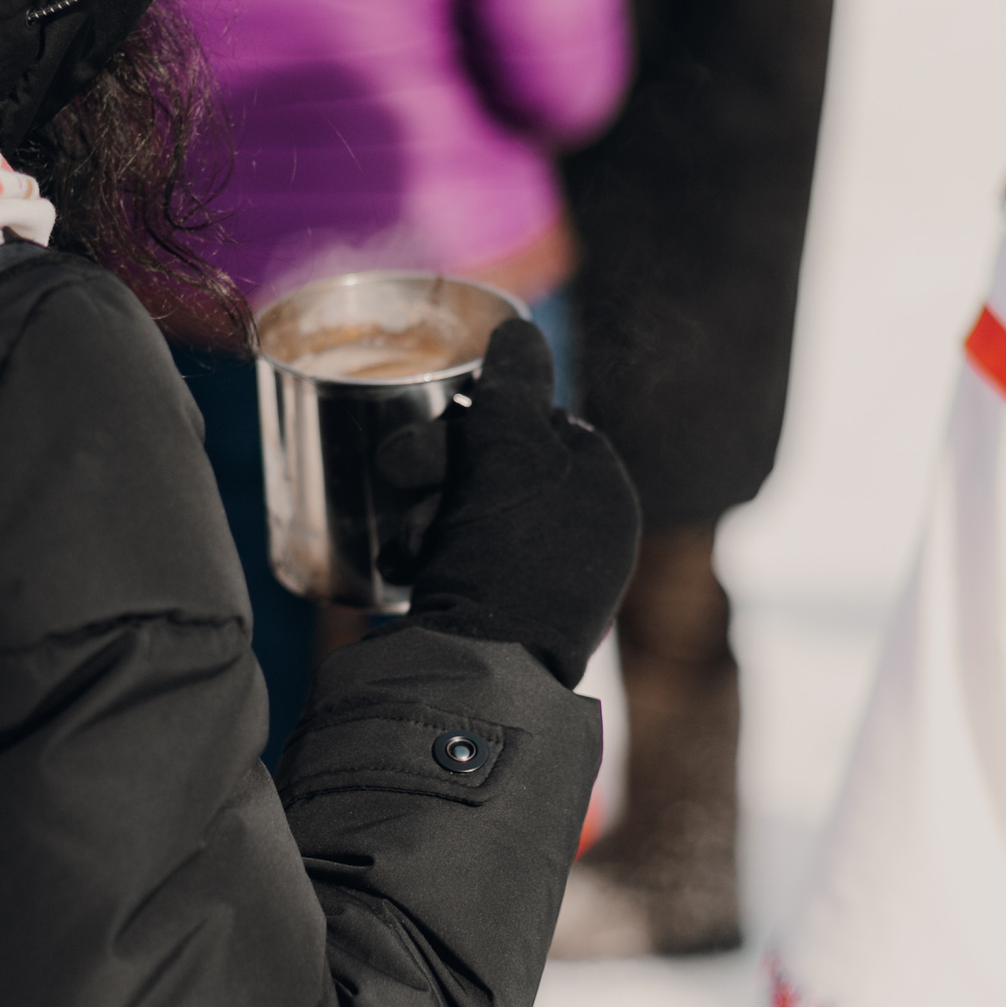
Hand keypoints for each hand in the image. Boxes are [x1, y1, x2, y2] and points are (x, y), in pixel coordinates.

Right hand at [383, 319, 638, 687]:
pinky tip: (405, 565)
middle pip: (501, 468)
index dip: (488, 415)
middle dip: (440, 463)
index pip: (544, 425)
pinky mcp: (502, 623)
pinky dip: (429, 555)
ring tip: (403, 532)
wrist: (477, 676)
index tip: (447, 417)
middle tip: (399, 469)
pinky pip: (460, 563)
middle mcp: (586, 540)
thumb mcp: (509, 446)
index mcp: (606, 495)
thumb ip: (513, 383)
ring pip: (471, 515)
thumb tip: (520, 330)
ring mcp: (545, 586)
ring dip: (426, 511)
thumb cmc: (505, 551)